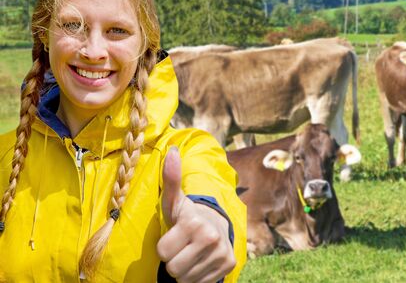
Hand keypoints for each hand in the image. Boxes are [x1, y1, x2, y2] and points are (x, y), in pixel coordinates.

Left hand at [156, 147, 235, 282]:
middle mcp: (210, 237)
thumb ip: (170, 178)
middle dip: (173, 260)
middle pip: (173, 268)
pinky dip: (197, 276)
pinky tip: (201, 261)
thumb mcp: (174, 200)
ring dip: (184, 270)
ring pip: (185, 279)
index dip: (164, 246)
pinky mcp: (228, 264)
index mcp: (193, 222)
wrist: (217, 224)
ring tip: (191, 254)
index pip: (162, 252)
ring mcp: (221, 253)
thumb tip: (171, 150)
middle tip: (182, 247)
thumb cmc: (187, 215)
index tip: (174, 236)